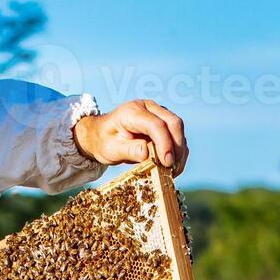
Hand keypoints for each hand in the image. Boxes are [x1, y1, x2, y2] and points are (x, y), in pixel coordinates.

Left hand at [73, 99, 188, 175]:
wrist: (100, 134)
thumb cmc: (104, 140)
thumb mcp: (111, 149)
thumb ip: (129, 150)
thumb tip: (147, 154)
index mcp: (133, 111)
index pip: (156, 125)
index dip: (165, 144)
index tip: (167, 163)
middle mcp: (148, 108)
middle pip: (173, 123)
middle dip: (177, 147)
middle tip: (172, 168)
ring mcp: (158, 114)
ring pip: (178, 130)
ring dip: (179, 151)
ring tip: (172, 171)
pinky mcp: (163, 123)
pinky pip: (176, 136)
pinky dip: (178, 151)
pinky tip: (172, 166)